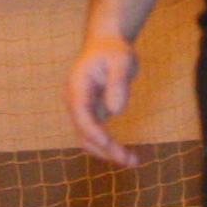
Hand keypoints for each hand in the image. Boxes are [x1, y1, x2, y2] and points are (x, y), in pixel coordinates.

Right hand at [65, 31, 140, 168]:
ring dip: (107, 153)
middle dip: (105, 149)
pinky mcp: (90, 115)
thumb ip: (118, 83)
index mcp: (77, 86)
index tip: (111, 145)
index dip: (94, 132)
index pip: (81, 115)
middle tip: (129, 160)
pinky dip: (109, 147)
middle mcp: (74, 101)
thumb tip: (116, 111)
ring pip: (88, 139)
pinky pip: (96, 136)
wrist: (105, 45)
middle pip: (83, 132)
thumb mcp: (121, 60)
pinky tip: (126, 155)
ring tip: (133, 161)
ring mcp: (81, 110)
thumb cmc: (113, 50)